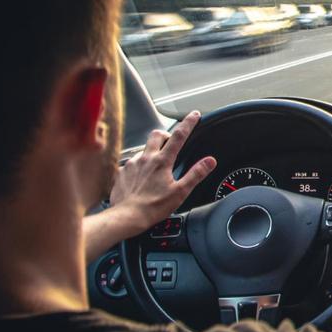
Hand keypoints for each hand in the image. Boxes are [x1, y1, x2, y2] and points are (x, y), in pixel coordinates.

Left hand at [106, 111, 216, 233]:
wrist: (126, 217)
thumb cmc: (153, 207)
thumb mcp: (181, 192)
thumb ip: (196, 174)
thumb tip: (210, 161)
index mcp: (162, 162)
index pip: (179, 136)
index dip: (188, 123)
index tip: (194, 115)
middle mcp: (145, 158)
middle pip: (156, 135)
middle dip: (166, 133)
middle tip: (171, 141)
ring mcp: (131, 164)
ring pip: (143, 149)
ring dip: (152, 152)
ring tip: (156, 166)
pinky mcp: (121, 172)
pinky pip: (131, 163)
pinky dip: (139, 166)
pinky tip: (141, 178)